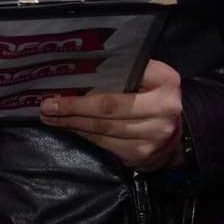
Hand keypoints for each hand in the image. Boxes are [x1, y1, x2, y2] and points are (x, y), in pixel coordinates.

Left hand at [39, 59, 183, 170]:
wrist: (177, 132)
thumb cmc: (153, 95)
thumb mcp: (147, 75)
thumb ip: (123, 70)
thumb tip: (77, 69)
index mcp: (164, 81)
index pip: (121, 83)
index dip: (88, 89)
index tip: (58, 87)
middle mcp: (164, 109)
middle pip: (109, 110)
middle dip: (73, 108)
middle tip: (47, 107)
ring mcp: (154, 135)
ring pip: (103, 130)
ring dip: (73, 124)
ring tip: (51, 118)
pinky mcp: (142, 154)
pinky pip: (105, 145)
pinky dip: (84, 136)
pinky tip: (70, 129)